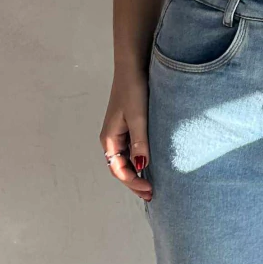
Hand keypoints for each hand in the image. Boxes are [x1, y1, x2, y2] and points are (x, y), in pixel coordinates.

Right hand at [100, 68, 151, 200]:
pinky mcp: (129, 127)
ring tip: (153, 185)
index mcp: (109, 139)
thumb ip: (140, 142)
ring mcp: (120, 133)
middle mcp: (112, 139)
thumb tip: (141, 167)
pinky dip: (140, 161)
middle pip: (121, 168)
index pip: (118, 170)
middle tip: (152, 195)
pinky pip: (132, 150)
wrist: (133, 68)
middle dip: (135, 183)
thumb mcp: (138, 118)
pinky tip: (151, 166)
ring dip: (137, 174)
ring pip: (127, 160)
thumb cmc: (133, 91)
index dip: (133, 183)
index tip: (149, 191)